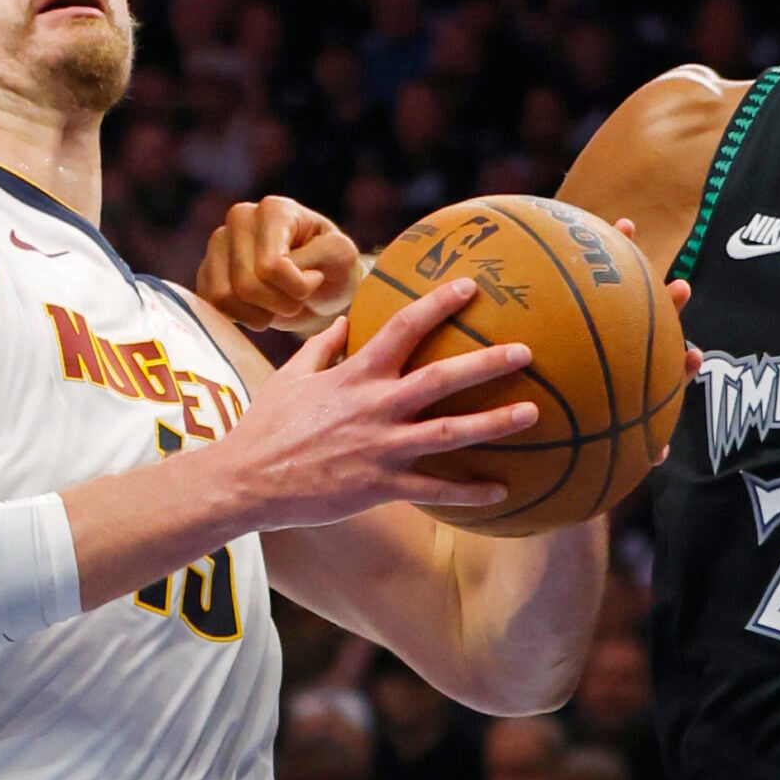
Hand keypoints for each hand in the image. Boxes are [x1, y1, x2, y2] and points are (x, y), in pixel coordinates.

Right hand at [199, 195, 360, 334]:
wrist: (320, 287)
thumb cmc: (333, 268)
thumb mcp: (341, 256)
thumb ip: (315, 256)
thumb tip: (274, 268)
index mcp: (274, 210)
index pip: (271, 264)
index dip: (297, 287)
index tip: (316, 280)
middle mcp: (240, 218)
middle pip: (246, 283)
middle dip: (280, 304)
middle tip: (298, 300)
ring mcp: (219, 244)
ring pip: (225, 296)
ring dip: (260, 314)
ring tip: (279, 305)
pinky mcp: (207, 270)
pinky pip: (212, 305)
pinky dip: (241, 318)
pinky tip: (260, 310)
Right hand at [224, 278, 536, 531]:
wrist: (246, 480)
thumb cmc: (267, 427)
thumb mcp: (291, 377)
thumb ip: (323, 347)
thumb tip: (347, 320)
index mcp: (355, 375)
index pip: (404, 327)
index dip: (439, 303)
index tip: (471, 286)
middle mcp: (375, 407)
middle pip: (441, 378)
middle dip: (487, 362)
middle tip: (527, 351)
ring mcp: (381, 447)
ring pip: (449, 433)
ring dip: (495, 423)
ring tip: (534, 414)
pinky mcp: (380, 486)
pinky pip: (434, 491)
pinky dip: (469, 493)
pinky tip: (502, 492)